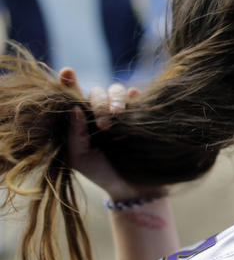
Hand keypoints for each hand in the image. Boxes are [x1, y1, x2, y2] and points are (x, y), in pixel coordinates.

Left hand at [60, 68, 163, 199]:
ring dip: (116, 99)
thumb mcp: (79, 158)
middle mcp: (99, 112)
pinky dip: (134, 96)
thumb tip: (74, 108)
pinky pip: (136, 97)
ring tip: (118, 115)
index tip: (68, 72)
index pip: (71, 96)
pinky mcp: (139, 114)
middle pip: (96, 93)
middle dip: (98, 103)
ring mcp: (120, 113)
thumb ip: (74, 134)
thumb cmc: (101, 173)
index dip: (68, 81)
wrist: (132, 186)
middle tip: (104, 125)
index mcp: (80, 121)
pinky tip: (135, 98)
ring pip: (116, 90)